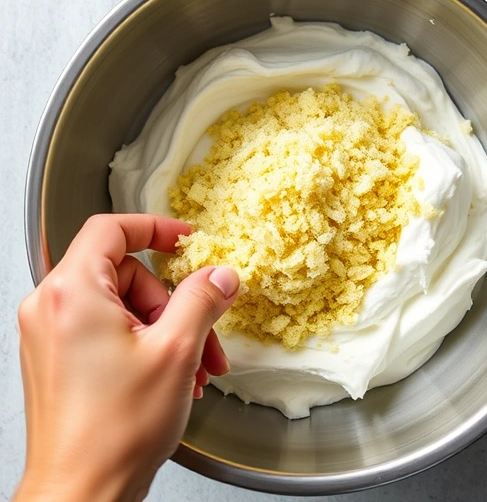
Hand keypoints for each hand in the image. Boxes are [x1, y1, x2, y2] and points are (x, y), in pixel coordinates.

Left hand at [14, 214, 238, 501]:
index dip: (155, 228)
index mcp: (72, 292)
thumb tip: (219, 275)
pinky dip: (143, 347)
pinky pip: (106, 334)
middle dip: (172, 303)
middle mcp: (50, 308)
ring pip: (120, 308)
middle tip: (200, 336)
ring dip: (165, 331)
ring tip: (192, 369)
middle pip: (124, 275)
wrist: (80, 491)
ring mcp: (49, 337)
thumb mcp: (177, 351)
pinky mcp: (55, 362)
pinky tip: (171, 378)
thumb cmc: (113, 430)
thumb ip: (201, 300)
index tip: (186, 239)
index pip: (110, 229)